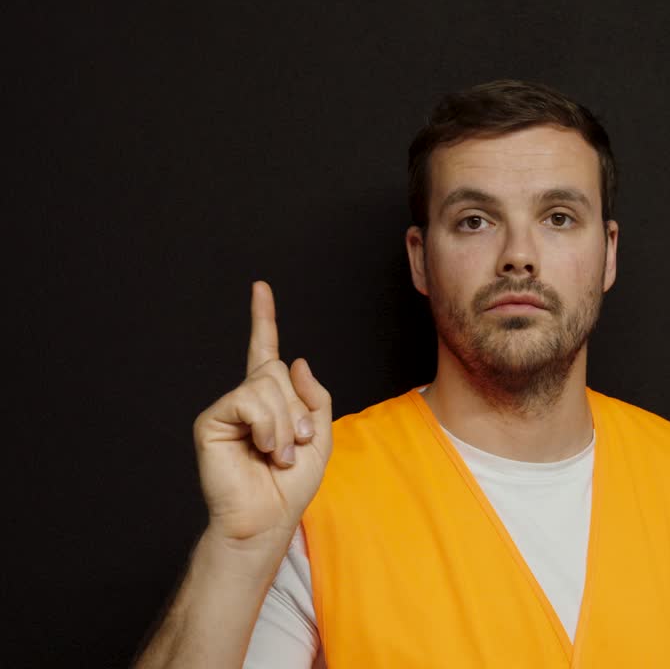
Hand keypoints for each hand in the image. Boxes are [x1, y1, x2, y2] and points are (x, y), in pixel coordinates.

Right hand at [192, 281, 332, 549]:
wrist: (268, 517)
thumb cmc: (291, 484)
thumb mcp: (321, 436)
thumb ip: (314, 396)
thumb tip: (295, 358)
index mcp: (270, 400)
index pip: (266, 351)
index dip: (263, 319)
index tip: (260, 288)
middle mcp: (245, 399)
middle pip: (277, 370)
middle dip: (298, 410)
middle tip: (297, 445)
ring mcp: (227, 409)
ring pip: (266, 384)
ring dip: (286, 423)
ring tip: (280, 453)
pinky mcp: (211, 421)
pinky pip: (249, 401)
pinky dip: (268, 426)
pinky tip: (265, 450)